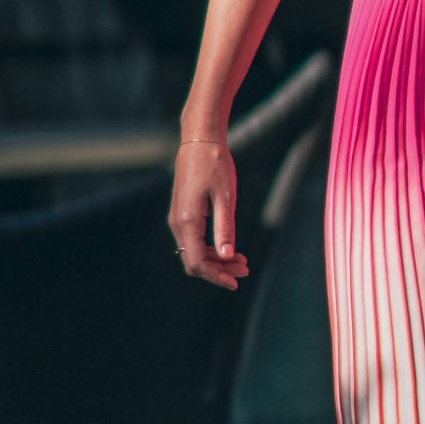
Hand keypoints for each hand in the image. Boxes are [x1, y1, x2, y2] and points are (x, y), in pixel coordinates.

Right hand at [168, 142, 249, 289]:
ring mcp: (178, 219)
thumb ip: (225, 228)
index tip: (236, 283)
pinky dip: (211, 248)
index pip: (197, 262)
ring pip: (194, 252)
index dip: (216, 277)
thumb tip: (226, 256)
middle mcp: (178, 223)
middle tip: (245, 269)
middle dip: (219, 270)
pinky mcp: (183, 213)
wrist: (199, 140)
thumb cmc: (214, 164)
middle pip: (194, 261)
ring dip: (217, 260)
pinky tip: (229, 247)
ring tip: (242, 260)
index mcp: (188, 221)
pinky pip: (194, 240)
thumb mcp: (225, 197)